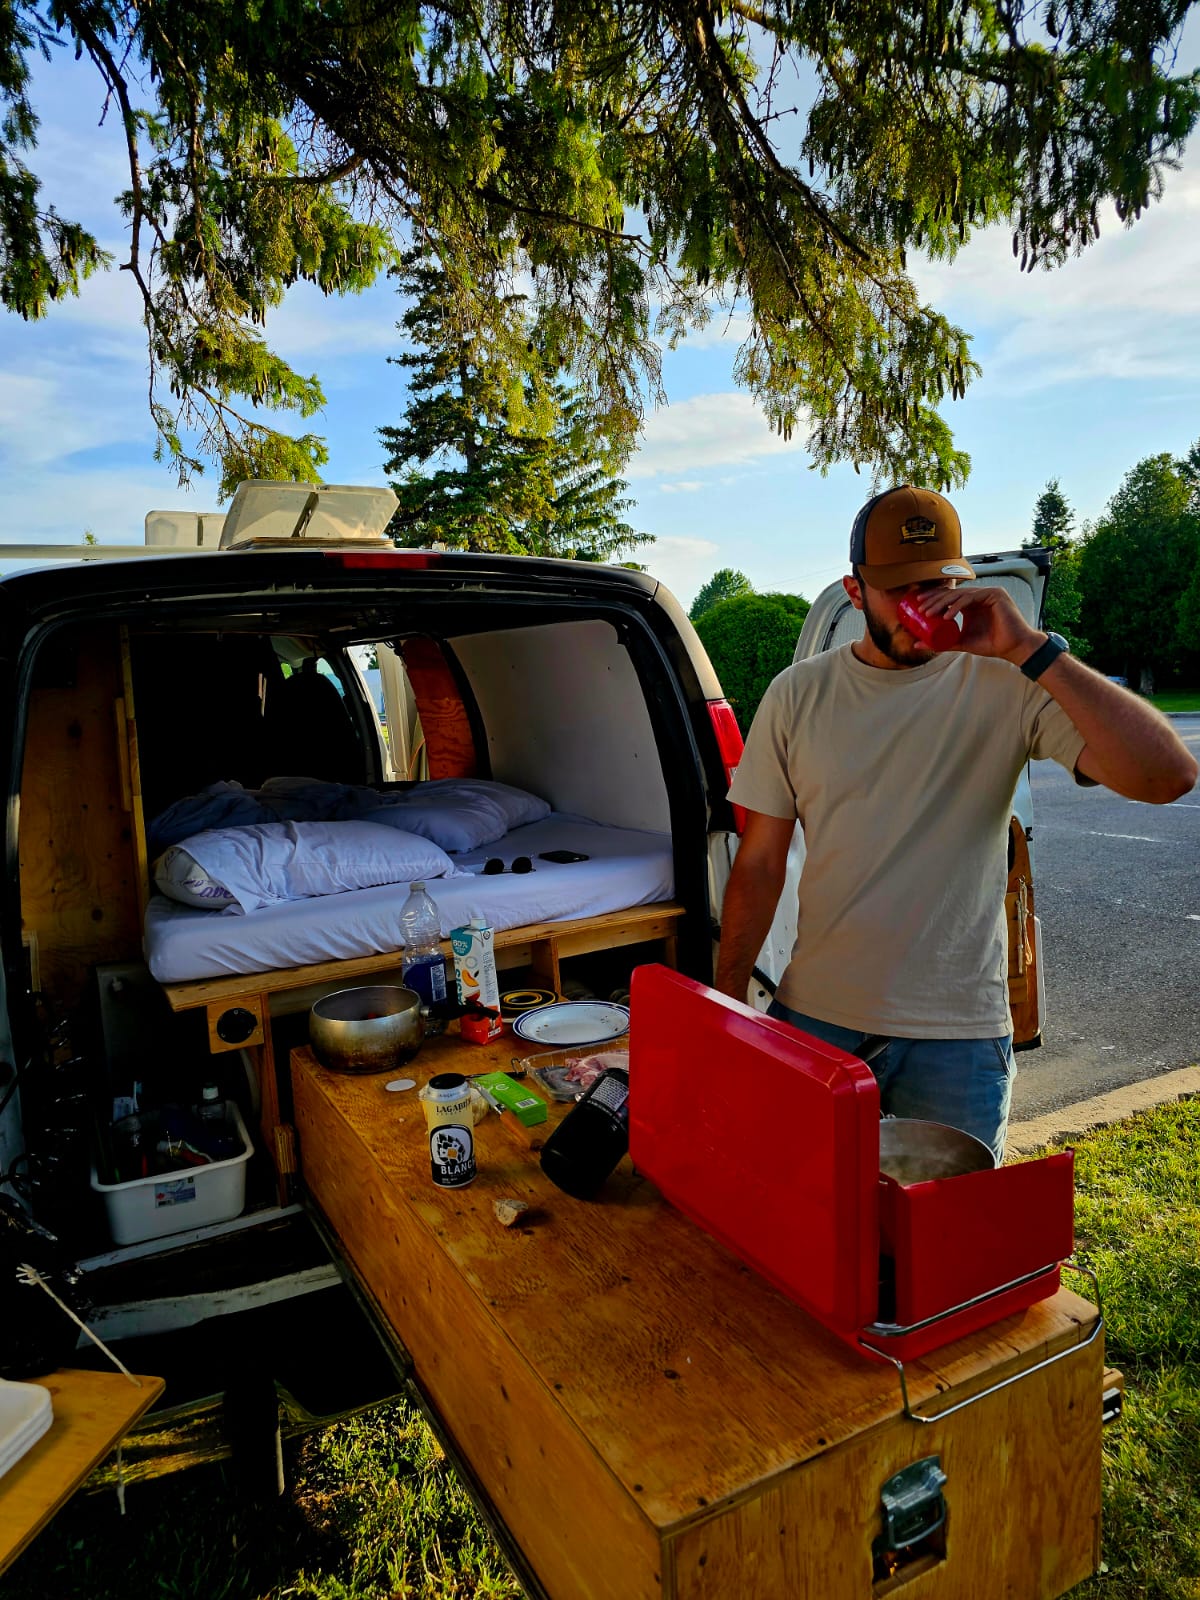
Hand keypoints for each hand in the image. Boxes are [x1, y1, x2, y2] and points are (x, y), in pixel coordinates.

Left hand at [911, 585, 1041, 663]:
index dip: (933, 598)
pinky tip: (947, 615)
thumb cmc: (991, 644)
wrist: (1013, 648)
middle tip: (920, 608)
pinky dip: (957, 606)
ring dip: (942, 602)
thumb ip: (941, 643)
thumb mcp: (961, 642)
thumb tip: (917, 645)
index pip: (949, 596)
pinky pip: (972, 598)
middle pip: (952, 593)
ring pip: (960, 594)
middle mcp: (978, 595)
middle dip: (934, 599)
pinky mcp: (995, 594)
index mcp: (970, 603)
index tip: (917, 605)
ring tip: (929, 613)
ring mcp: (987, 593)